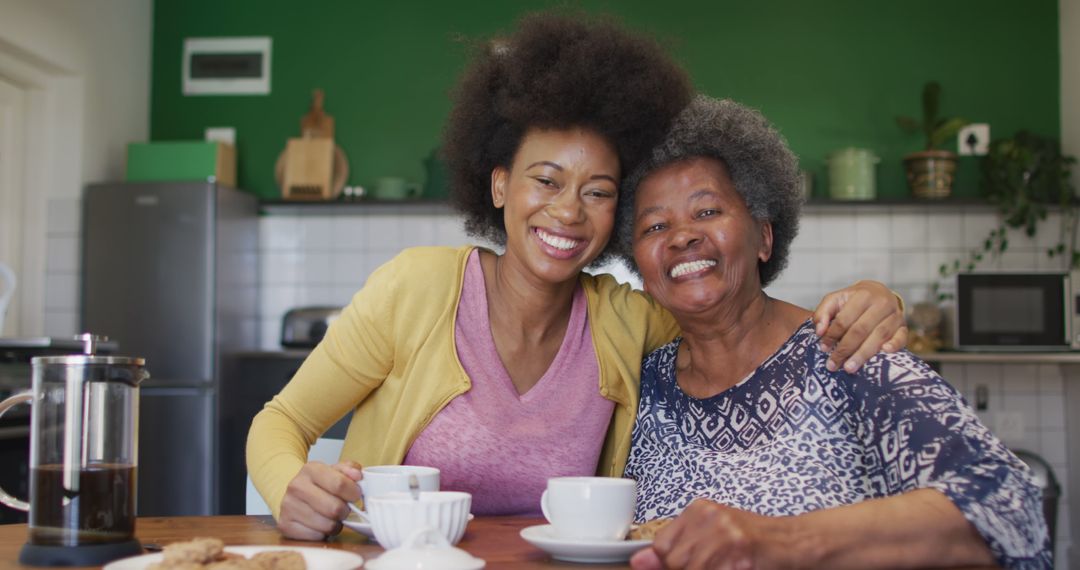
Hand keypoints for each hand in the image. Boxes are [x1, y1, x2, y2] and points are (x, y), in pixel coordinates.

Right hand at [278, 460, 362, 540]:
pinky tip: (320, 525)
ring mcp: (288, 506)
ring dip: (335, 524)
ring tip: (331, 517)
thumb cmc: (320, 485)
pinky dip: (323, 534)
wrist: (295, 496)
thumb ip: (350, 469)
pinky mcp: (285, 525)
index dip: (354, 493)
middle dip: (345, 511)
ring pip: (327, 525)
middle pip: (334, 508)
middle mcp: (296, 486)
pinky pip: (316, 537)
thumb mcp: (335, 471)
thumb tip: (357, 476)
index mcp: (310, 469)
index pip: (339, 484)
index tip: (356, 495)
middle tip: (344, 508)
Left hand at [630, 500, 787, 569]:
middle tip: (715, 565)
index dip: (670, 563)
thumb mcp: (710, 536)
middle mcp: (711, 518)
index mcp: (698, 510)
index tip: (687, 564)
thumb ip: (676, 548)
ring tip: (727, 566)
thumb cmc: (749, 540)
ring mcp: (728, 535)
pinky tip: (736, 569)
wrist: (790, 541)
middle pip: (676, 562)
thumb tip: (638, 561)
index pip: (661, 546)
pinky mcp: (743, 554)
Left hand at [813, 280, 906, 372]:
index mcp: (863, 295)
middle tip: (833, 364)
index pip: (845, 319)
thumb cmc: (853, 300)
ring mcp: (895, 315)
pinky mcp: (904, 326)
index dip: (832, 335)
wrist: (878, 293)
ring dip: (863, 354)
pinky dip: (894, 345)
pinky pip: (902, 337)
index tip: (823, 348)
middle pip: (861, 329)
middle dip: (845, 349)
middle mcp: (881, 303)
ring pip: (879, 336)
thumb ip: (823, 312)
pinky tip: (883, 353)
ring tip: (849, 368)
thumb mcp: (835, 300)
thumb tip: (819, 331)